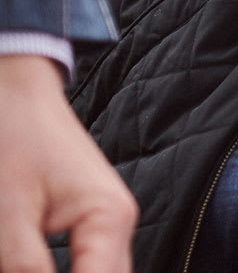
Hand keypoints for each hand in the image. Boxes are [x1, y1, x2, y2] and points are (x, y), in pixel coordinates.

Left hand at [0, 55, 134, 272]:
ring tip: (22, 260)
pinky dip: (61, 270)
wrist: (13, 91)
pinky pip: (84, 266)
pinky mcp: (87, 225)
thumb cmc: (12, 140)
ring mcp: (105, 226)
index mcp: (109, 222)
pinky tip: (29, 263)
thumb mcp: (8, 219)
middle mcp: (117, 226)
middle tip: (20, 267)